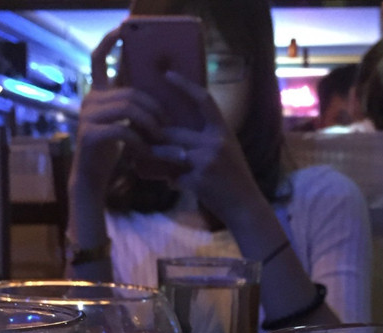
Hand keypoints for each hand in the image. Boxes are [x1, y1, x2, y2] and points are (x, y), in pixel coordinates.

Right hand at [70, 28, 171, 197]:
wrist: (90, 179)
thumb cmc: (109, 152)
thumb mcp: (122, 126)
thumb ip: (132, 110)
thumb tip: (159, 102)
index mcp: (98, 94)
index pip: (99, 60)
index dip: (109, 43)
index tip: (122, 29)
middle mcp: (90, 100)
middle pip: (131, 92)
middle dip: (154, 108)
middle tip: (168, 126)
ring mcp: (88, 116)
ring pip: (129, 108)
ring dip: (151, 124)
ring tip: (161, 139)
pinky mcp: (90, 134)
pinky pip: (124, 131)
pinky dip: (141, 142)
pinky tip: (147, 153)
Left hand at [151, 71, 259, 217]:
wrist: (245, 207)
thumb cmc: (234, 180)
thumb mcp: (226, 152)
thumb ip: (206, 140)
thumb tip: (177, 134)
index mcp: (223, 131)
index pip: (204, 100)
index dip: (185, 86)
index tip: (167, 74)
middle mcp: (216, 142)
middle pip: (174, 131)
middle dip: (155, 135)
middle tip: (137, 131)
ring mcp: (207, 161)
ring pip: (169, 153)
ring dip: (154, 157)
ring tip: (142, 159)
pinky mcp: (199, 180)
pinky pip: (174, 177)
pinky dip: (171, 181)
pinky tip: (171, 184)